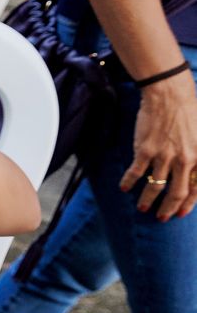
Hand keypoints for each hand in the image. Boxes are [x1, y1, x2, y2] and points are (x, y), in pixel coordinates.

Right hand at [120, 75, 196, 219]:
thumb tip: (196, 171)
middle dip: (169, 209)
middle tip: (162, 217)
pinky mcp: (145, 150)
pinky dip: (129, 182)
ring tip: (142, 208)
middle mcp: (184, 160)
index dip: (189, 204)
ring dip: (147, 200)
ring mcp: (164, 156)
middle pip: (177, 193)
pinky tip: (124, 188)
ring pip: (155, 186)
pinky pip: (136, 172)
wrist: (170, 95)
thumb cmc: (190, 111)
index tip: (181, 213)